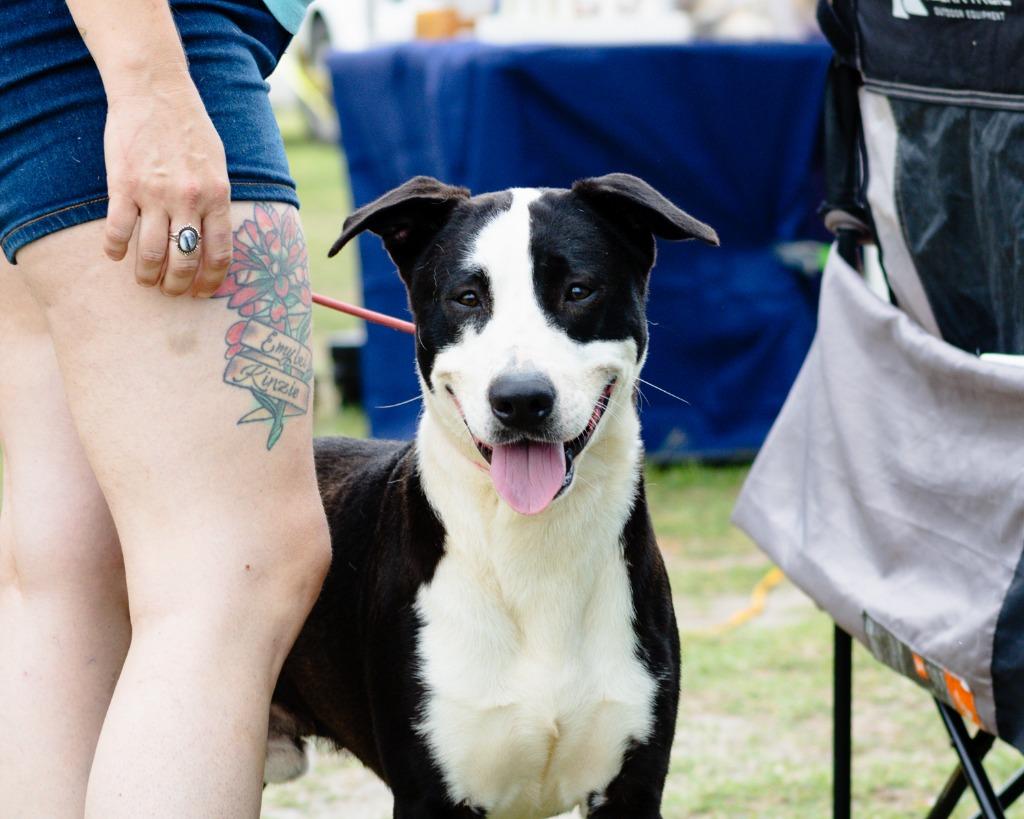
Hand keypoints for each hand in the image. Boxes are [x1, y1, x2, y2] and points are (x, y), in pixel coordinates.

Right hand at [102, 73, 232, 296]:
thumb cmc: (190, 127)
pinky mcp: (123, 185)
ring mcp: (155, 194)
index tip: (202, 291)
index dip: (210, 280)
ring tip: (145, 279)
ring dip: (147, 275)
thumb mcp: (218, 164)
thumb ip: (216, 200)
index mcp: (217, 196)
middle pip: (184, 261)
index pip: (219, 254)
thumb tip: (215, 237)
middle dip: (177, 285)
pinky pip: (118, 231)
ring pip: (151, 254)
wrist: (154, 90)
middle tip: (170, 290)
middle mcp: (189, 199)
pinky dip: (115, 250)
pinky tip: (115, 255)